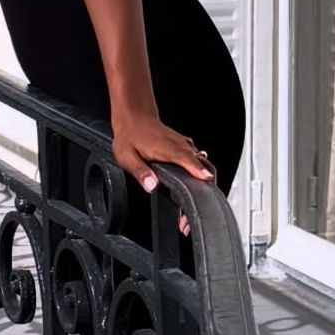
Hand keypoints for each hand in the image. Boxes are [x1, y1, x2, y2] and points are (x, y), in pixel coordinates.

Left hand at [111, 108, 214, 236]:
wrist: (134, 115)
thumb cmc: (130, 134)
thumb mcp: (127, 156)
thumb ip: (140, 171)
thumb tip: (151, 184)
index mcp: (168, 149)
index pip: (189, 162)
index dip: (198, 173)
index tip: (207, 182)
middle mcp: (180, 147)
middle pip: (201, 168)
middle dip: (199, 192)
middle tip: (186, 219)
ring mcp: (184, 146)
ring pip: (201, 166)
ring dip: (199, 186)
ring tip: (186, 213)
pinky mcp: (185, 147)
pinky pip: (197, 161)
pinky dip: (198, 175)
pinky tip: (190, 190)